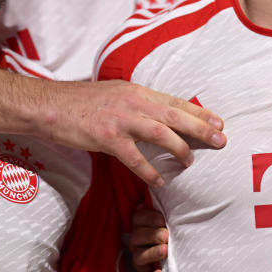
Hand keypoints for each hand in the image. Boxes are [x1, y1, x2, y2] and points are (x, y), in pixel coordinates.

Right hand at [44, 80, 225, 186]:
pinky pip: (134, 157)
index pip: (175, 101)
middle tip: (220, 139)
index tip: (218, 121)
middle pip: (175, 114)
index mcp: (138, 91)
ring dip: (179, 148)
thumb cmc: (83, 101)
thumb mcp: (117, 93)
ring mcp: (120, 119)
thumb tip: (161, 113)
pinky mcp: (106, 137)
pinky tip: (160, 180)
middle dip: (201, 127)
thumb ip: (139, 102)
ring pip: (160, 133)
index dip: (199, 111)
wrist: (51, 105)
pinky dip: (149, 170)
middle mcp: (133, 102)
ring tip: (191, 161)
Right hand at [128, 204, 167, 271]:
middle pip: (137, 235)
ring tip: (165, 250)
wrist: (171, 249)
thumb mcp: (167, 220)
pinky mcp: (142, 268)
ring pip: (139, 255)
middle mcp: (136, 238)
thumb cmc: (170, 229)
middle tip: (165, 236)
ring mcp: (138, 254)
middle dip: (152, 235)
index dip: (149, 218)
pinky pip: (144, 271)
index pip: (139, 217)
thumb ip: (167, 215)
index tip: (162, 220)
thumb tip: (175, 206)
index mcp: (141, 223)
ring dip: (152, 253)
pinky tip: (160, 270)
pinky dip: (153, 271)